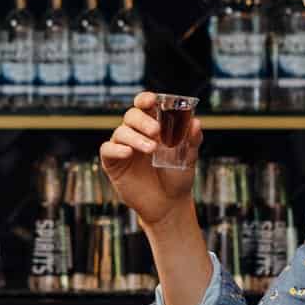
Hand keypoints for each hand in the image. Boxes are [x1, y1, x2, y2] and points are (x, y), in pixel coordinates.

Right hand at [99, 92, 199, 226]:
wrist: (168, 204)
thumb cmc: (177, 177)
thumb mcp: (189, 158)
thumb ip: (192, 140)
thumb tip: (196, 122)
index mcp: (153, 127)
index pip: (145, 106)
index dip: (145, 99)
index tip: (152, 100)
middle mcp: (136, 133)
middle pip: (131, 115)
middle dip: (143, 120)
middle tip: (157, 131)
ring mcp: (123, 147)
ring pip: (121, 132)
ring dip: (136, 137)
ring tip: (152, 149)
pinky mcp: (113, 163)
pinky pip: (108, 149)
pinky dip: (117, 148)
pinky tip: (128, 153)